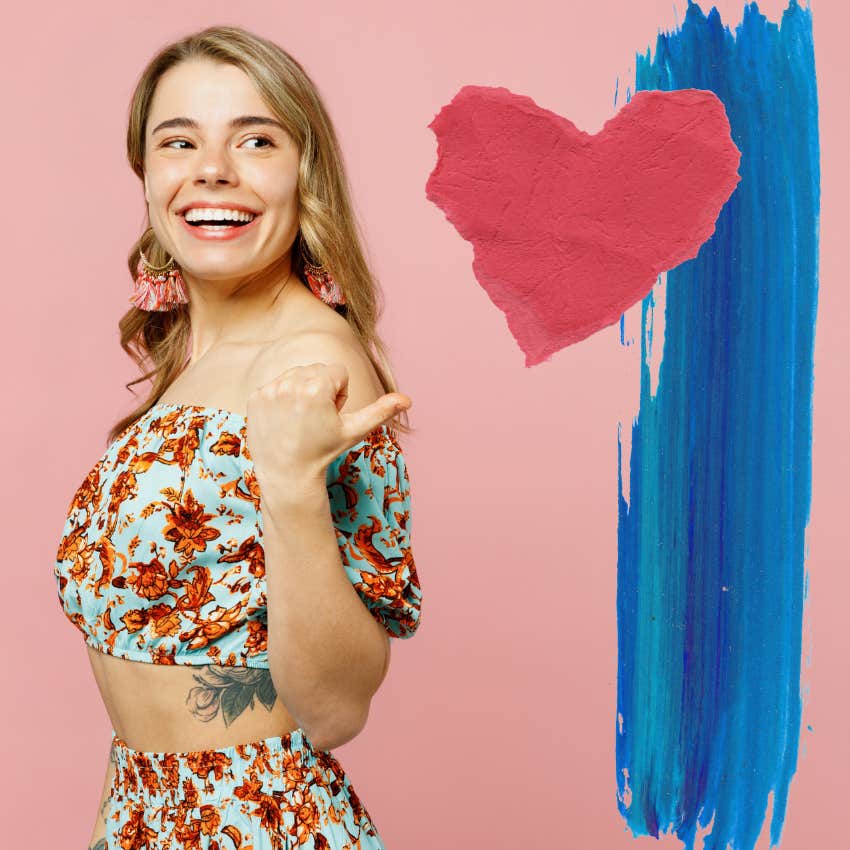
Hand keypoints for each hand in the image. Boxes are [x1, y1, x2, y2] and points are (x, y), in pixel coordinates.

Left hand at [245, 361, 410, 490]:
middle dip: (322, 389)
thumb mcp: (354, 431)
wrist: (287, 474)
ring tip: (300, 419)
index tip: (331, 416)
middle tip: (316, 419)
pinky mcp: (256, 396)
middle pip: (317, 369)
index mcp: (317, 387)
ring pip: (297, 374)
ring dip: (302, 391)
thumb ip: (380, 411)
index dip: (340, 395)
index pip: (338, 372)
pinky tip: (284, 420)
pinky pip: (278, 384)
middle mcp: (291, 383)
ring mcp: (271, 389)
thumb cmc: (324, 452)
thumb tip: (407, 400)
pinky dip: (282, 397)